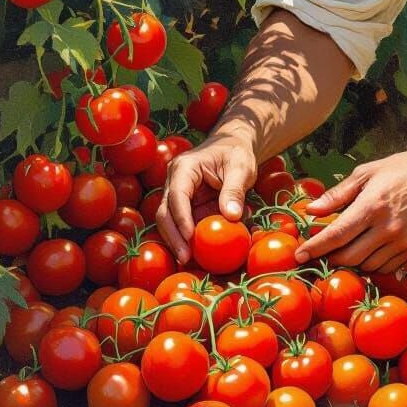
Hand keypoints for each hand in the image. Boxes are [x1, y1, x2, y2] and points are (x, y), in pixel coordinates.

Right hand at [155, 133, 257, 264]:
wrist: (233, 145)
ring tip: (188, 261)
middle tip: (186, 257)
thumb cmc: (236, 152)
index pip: (177, 195)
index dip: (181, 218)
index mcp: (185, 167)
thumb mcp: (241, 168)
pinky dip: (187, 239)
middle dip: (174, 236)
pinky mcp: (186, 205)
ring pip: (169, 221)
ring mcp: (178, 194)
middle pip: (166, 212)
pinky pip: (182, 224)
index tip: (190, 237)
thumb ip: (235, 191)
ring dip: (177, 241)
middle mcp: (175, 181)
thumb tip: (232, 217)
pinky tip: (194, 254)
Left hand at [293, 144, 406, 273]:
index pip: (336, 235)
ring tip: (349, 247)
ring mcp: (404, 242)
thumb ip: (338, 194)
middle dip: (331, 257)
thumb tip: (311, 211)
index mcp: (372, 205)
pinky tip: (371, 250)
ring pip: (368, 266)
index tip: (299, 255)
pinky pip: (387, 268)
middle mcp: (388, 228)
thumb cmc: (404, 169)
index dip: (314, 247)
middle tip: (323, 251)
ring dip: (353, 261)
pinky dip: (374, 264)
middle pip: (348, 257)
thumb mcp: (368, 172)